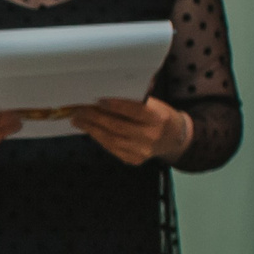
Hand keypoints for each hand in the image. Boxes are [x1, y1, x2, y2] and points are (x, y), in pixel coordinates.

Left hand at [73, 96, 191, 164]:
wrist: (174, 138)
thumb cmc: (160, 116)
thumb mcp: (155, 104)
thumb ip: (135, 100)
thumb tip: (108, 94)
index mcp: (158, 118)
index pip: (134, 111)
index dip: (115, 105)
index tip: (98, 100)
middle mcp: (151, 136)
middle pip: (118, 126)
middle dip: (95, 118)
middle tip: (79, 111)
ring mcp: (142, 151)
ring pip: (111, 140)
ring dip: (92, 129)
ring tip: (78, 120)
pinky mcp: (134, 159)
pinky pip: (112, 149)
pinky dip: (99, 138)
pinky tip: (90, 130)